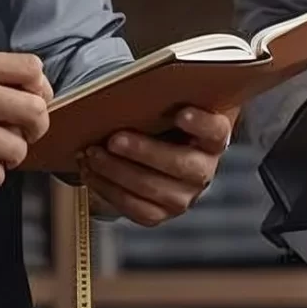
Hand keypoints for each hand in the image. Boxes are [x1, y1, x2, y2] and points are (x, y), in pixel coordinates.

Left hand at [83, 107, 231, 226]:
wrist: (155, 150)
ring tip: (92, 153)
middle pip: (182, 165)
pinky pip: (135, 208)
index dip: (201, 124)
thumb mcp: (168, 107)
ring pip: (152, 188)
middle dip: (144, 151)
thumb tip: (132, 93)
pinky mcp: (160, 213)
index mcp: (213, 139)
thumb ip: (163, 100)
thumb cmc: (160, 122)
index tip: (181, 113)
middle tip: (114, 139)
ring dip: (117, 171)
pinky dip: (108, 189)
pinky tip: (91, 172)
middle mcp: (204, 171)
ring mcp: (183, 196)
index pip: (216, 131)